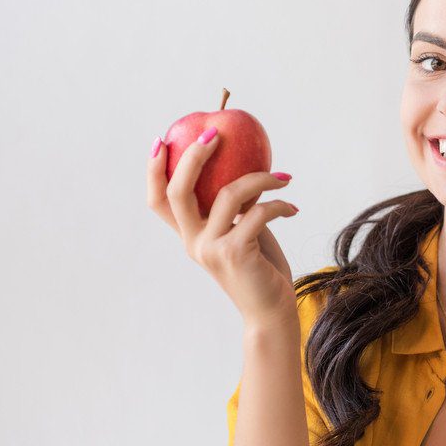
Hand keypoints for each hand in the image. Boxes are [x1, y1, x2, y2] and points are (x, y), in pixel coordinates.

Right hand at [146, 130, 300, 329]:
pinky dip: (279, 205)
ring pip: (228, 195)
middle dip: (193, 157)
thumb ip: (234, 207)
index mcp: (190, 235)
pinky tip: (293, 208)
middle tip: (216, 134)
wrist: (271, 311)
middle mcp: (193, 242)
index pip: (158, 201)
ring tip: (283, 177)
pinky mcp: (235, 255)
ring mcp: (211, 250)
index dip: (153, 170)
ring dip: (260, 178)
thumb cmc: (259, 267)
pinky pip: (257, 213)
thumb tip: (243, 163)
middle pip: (178, 192)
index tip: (161, 140)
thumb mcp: (242, 231)